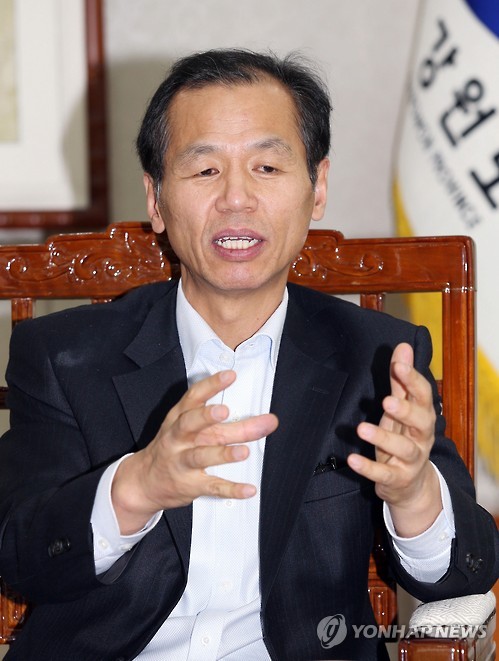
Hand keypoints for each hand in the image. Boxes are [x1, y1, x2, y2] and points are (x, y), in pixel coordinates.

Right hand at [112, 370, 277, 533]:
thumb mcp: (184, 426)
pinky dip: (231, 489)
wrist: (144, 482)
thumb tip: (260, 416)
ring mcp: (182, 462)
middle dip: (207, 416)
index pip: (193, 397)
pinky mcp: (190, 485)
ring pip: (201, 456)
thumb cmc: (173, 447)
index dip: (210, 385)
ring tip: (244, 452)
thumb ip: (214, 417)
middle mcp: (178, 438)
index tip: (230, 376)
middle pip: (192, 424)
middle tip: (225, 411)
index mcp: (178, 418)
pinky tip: (248, 489)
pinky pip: (211, 486)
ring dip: (223, 453)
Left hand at [347, 342, 441, 536]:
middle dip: (406, 410)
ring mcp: (412, 460)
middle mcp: (422, 438)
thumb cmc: (404, 437)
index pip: (423, 396)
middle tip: (387, 400)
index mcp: (423, 417)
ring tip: (361, 429)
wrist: (412, 485)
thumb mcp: (402, 409)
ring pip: (404, 449)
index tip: (398, 365)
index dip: (412, 380)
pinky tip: (353, 459)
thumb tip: (403, 347)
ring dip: (383, 438)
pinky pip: (385, 474)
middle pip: (421, 422)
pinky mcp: (398, 478)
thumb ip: (401, 380)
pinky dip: (369, 468)